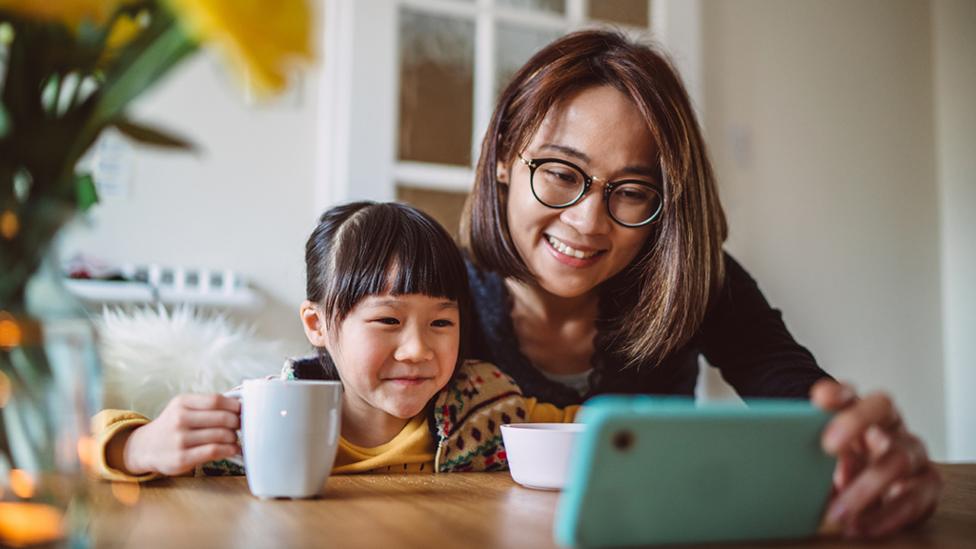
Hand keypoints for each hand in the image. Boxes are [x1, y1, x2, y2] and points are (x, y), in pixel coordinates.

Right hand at [121, 394, 241, 475]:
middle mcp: (180, 419)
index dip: (234, 406)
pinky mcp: (182, 458)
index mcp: (182, 403)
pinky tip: (233, 449)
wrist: (145, 447)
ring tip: (235, 439)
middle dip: (237, 423)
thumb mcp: (183, 408)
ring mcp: (180, 439)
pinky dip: (229, 450)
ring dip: (234, 438)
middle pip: (222, 418)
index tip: (243, 411)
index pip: (215, 400)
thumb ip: (207, 405)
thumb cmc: (172, 425)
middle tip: (241, 426)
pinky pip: (214, 451)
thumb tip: (240, 406)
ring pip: (220, 435)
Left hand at [811, 379, 941, 537]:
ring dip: (865, 486)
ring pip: (898, 459)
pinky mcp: (927, 486)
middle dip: (853, 423)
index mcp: (866, 412)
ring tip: (837, 510)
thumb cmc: (846, 464)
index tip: (820, 399)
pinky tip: (860, 526)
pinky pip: (913, 499)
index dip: (842, 393)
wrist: (876, 494)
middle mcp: (893, 427)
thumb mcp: (826, 452)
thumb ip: (814, 444)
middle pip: (883, 411)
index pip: (853, 389)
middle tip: (825, 445)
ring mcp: (914, 455)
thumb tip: (792, 456)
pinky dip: (884, 516)